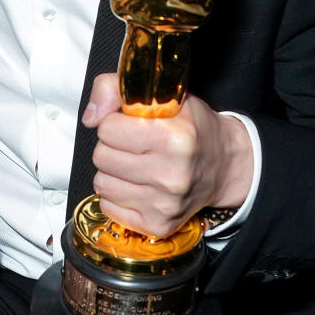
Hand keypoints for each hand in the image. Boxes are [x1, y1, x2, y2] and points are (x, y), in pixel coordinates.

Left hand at [82, 73, 252, 237]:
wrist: (224, 166)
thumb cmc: (192, 129)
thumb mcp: (162, 96)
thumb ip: (116, 89)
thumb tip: (90, 118)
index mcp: (173, 138)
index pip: (107, 129)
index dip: (115, 123)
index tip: (132, 125)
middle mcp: (171, 174)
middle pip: (101, 157)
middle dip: (112, 147)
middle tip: (135, 146)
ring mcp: (164, 204)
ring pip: (101, 183)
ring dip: (113, 172)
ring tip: (137, 165)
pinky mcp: (157, 225)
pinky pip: (108, 207)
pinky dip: (118, 195)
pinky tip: (139, 186)